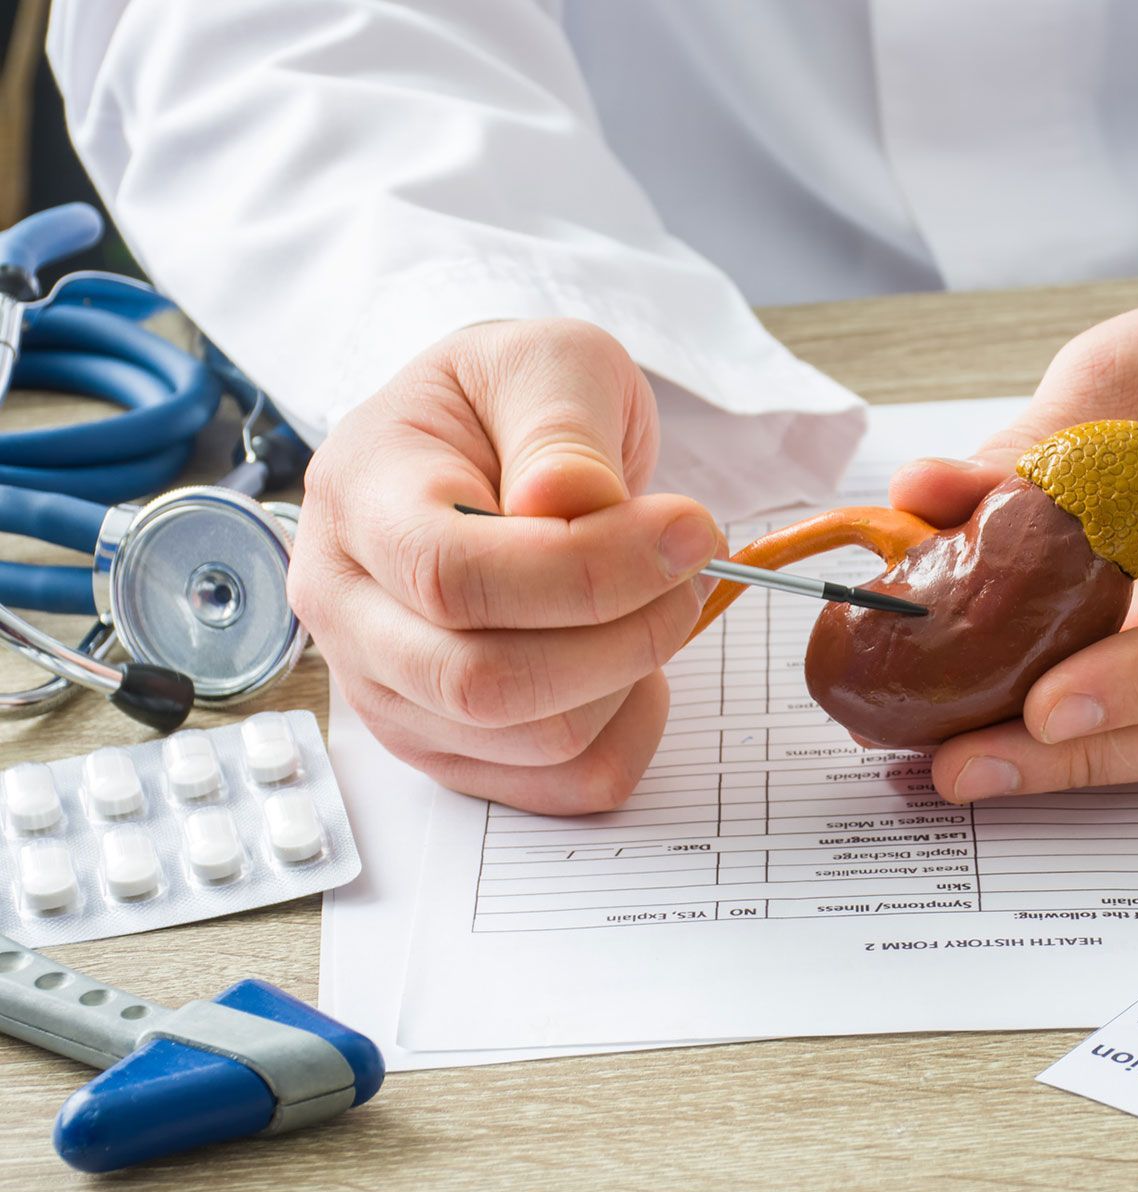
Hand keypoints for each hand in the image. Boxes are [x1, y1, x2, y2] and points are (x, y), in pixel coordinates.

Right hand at [289, 319, 723, 812]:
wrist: (490, 442)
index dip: (586, 571)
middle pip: (481, 682)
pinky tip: (634, 659)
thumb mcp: (547, 362)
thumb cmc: (512, 400)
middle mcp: (348, 607)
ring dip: (633, 673)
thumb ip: (560, 425)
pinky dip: (630, 729)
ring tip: (660, 596)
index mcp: (359, 497)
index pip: (451, 575)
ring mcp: (390, 690)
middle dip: (623, 634)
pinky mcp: (448, 745)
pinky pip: (561, 784)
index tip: (687, 531)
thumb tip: (570, 500)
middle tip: (689, 569)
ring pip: (534, 740)